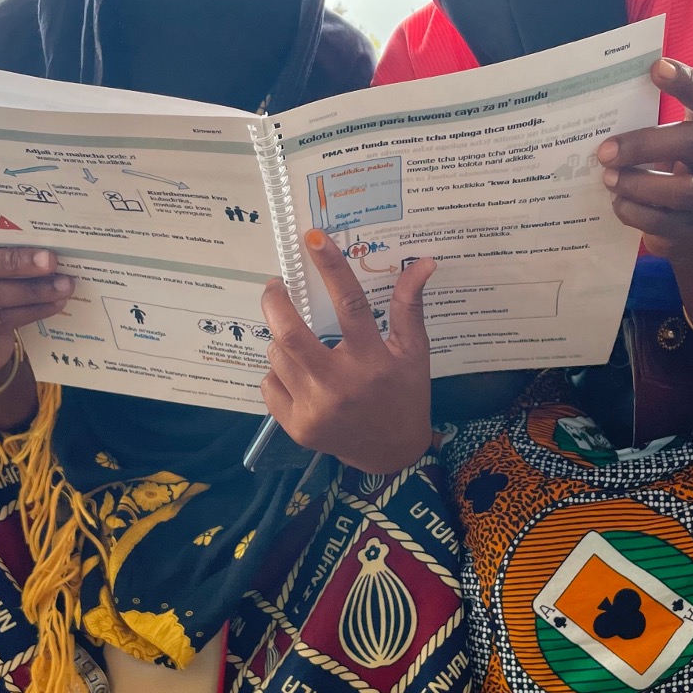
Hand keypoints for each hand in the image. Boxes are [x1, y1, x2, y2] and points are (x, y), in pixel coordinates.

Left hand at [261, 231, 434, 472]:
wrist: (391, 453)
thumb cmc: (405, 395)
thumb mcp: (414, 351)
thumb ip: (409, 307)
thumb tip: (423, 263)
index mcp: (372, 361)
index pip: (350, 305)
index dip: (332, 268)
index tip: (313, 239)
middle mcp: (340, 385)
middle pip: (290, 334)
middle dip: (275, 301)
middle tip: (276, 286)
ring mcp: (314, 409)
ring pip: (277, 355)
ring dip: (282, 339)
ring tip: (300, 342)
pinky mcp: (296, 426)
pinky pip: (269, 383)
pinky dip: (279, 372)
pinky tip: (299, 377)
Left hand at [598, 57, 692, 259]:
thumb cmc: (675, 173)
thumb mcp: (673, 146)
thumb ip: (650, 125)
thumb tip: (595, 109)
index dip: (686, 81)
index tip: (656, 67)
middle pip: (692, 141)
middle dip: (643, 144)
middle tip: (604, 150)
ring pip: (681, 190)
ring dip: (637, 183)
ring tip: (608, 178)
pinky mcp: (690, 228)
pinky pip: (659, 220)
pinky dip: (631, 211)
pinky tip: (616, 202)